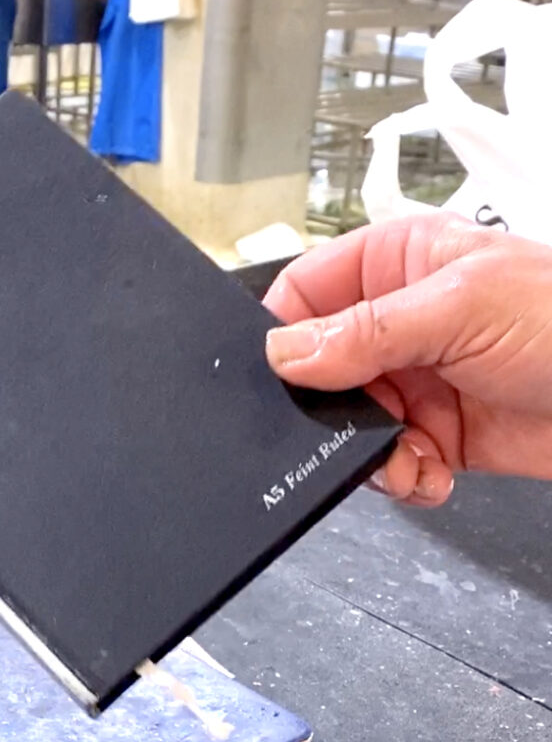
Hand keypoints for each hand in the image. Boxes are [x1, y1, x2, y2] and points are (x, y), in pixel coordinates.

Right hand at [262, 214, 551, 507]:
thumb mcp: (461, 307)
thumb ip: (366, 330)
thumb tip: (286, 352)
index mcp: (399, 263)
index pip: (306, 291)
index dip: (284, 334)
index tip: (280, 376)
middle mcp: (400, 322)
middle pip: (318, 371)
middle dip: (329, 411)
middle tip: (350, 426)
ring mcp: (416, 381)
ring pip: (347, 427)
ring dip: (367, 455)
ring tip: (405, 457)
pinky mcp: (435, 435)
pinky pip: (386, 464)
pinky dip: (401, 478)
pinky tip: (430, 472)